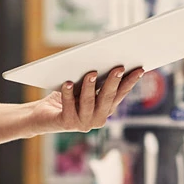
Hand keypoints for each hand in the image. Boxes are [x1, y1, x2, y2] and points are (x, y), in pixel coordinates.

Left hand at [29, 67, 146, 134]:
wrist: (43, 115)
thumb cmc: (66, 97)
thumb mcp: (83, 86)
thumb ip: (94, 79)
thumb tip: (103, 60)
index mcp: (106, 108)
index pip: (121, 93)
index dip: (131, 82)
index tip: (140, 69)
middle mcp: (98, 118)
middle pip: (107, 98)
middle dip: (113, 82)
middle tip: (118, 68)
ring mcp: (83, 123)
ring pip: (89, 102)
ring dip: (90, 87)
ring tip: (90, 73)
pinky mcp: (67, 123)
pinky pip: (68, 106)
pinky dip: (67, 93)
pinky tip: (67, 83)